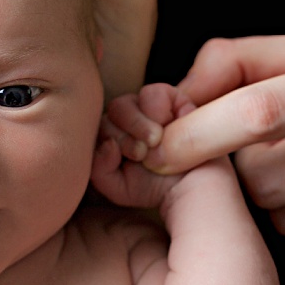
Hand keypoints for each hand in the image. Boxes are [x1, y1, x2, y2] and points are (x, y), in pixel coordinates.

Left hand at [94, 83, 231, 209]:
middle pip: (107, 115)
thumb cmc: (154, 187)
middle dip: (123, 138)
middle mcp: (126, 119)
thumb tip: (107, 143)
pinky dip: (155, 112)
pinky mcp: (170, 98)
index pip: (93, 130)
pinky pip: (151, 94)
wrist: (190, 189)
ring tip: (154, 143)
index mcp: (111, 136)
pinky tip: (167, 130)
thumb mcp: (117, 186)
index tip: (124, 162)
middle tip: (141, 155)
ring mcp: (145, 107)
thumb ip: (99, 167)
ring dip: (137, 126)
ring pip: (123, 103)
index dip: (105, 144)